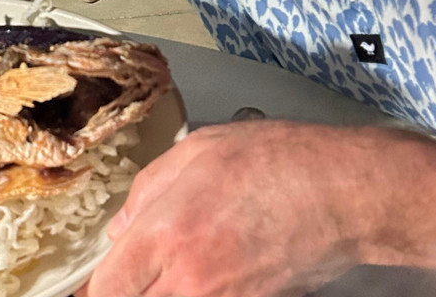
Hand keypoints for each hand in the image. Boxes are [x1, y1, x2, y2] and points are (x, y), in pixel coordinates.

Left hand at [77, 121, 393, 296]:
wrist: (344, 193)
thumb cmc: (276, 161)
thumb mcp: (195, 153)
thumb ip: (145, 192)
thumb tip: (120, 230)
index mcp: (165, 232)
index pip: (107, 288)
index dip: (95, 291)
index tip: (91, 287)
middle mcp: (188, 278)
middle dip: (129, 289)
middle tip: (133, 273)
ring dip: (161, 288)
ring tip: (175, 264)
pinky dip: (196, 290)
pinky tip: (203, 269)